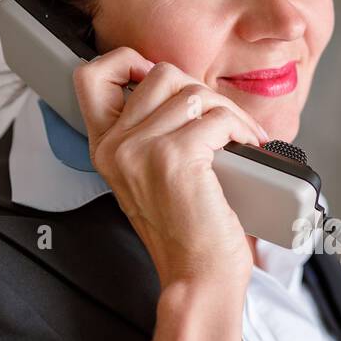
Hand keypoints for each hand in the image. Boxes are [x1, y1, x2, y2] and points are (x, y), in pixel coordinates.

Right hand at [72, 47, 269, 291]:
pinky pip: (218, 117)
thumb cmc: (188, 231)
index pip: (92, 75)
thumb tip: (183, 89)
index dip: (128, 62)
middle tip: (223, 124)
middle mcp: (114, 147)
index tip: (164, 82)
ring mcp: (141, 150)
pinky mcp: (175, 157)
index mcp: (105, 148)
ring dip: (229, 112)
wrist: (199, 278)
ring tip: (242, 139)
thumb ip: (151, 132)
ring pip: (194, 92)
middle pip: (160, 74)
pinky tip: (248, 149)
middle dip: (202, 91)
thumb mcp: (152, 176)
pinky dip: (242, 129)